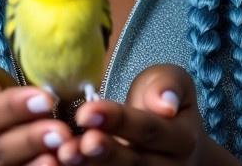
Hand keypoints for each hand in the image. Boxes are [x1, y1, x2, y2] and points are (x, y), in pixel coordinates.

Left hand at [51, 63, 241, 164]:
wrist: (174, 145)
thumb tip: (165, 104)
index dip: (118, 121)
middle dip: (102, 153)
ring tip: (65, 155)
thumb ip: (168, 85)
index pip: (150, 129)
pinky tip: (59, 164)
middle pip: (134, 162)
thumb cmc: (162, 104)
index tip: (86, 112)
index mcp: (182, 138)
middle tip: (72, 146)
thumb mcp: (172, 83)